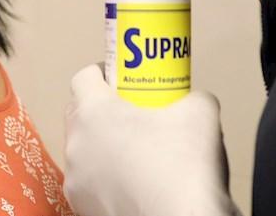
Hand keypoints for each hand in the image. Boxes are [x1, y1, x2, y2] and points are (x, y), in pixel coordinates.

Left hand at [64, 64, 240, 215]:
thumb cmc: (183, 169)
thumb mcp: (200, 112)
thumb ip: (190, 97)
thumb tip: (191, 102)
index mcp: (93, 113)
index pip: (83, 78)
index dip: (104, 73)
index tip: (125, 79)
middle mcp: (75, 147)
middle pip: (80, 115)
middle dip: (103, 110)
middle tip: (135, 114)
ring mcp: (76, 182)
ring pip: (84, 153)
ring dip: (105, 148)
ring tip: (140, 153)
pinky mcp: (83, 209)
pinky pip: (92, 184)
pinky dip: (108, 180)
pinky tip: (138, 183)